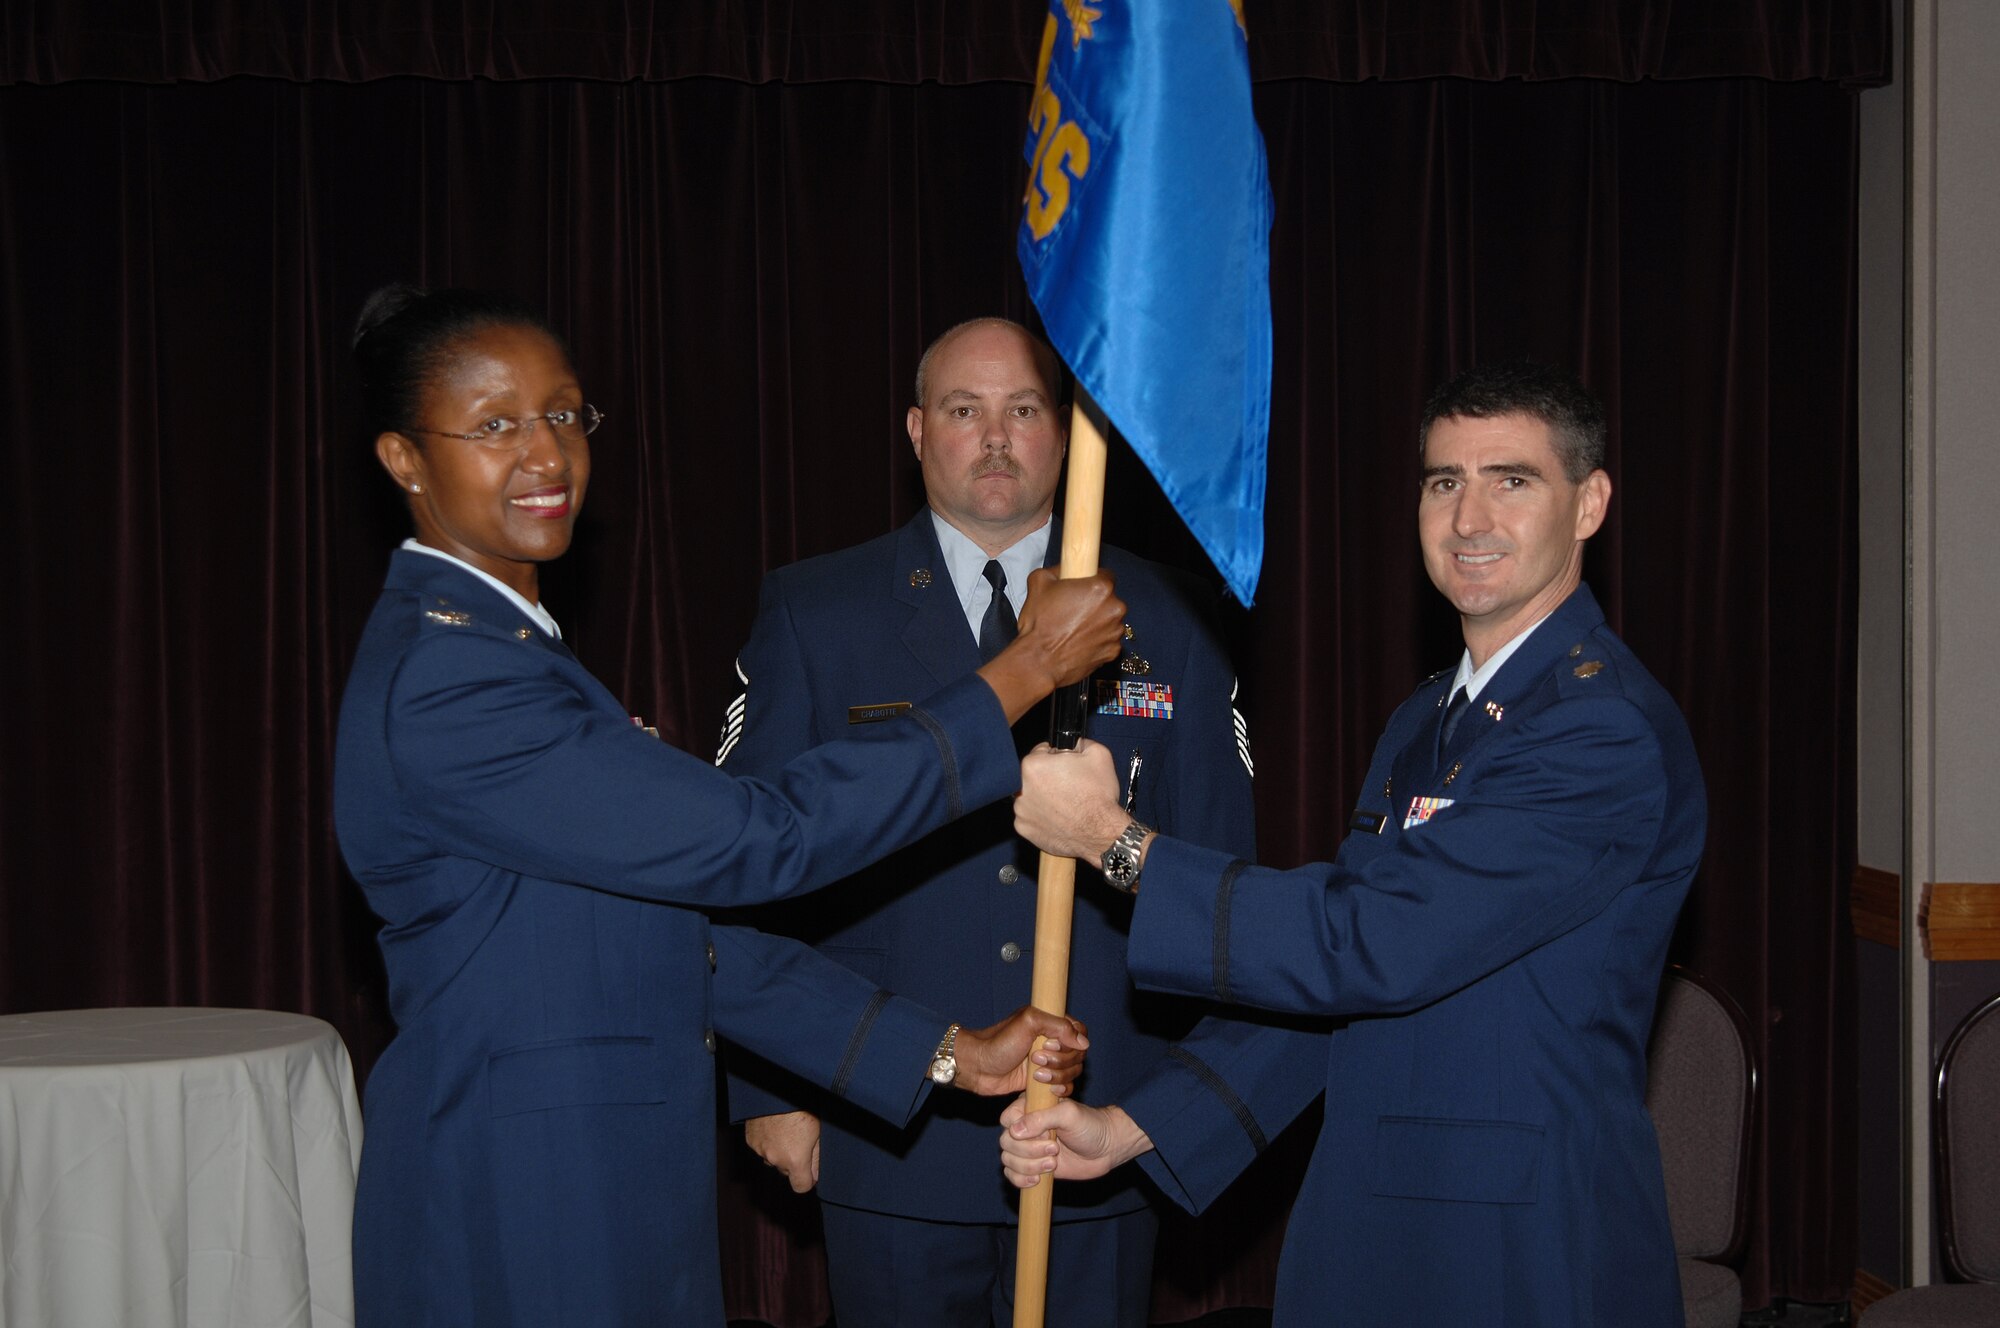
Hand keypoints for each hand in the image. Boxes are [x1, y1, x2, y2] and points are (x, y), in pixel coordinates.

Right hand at [744, 1110, 820, 1193]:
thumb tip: (817, 1175)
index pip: (801, 1186)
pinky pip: (761, 1147)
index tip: (812, 1170)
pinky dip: (768, 1141)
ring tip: (787, 1131)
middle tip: (802, 1141)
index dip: (808, 1179)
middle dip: (794, 1162)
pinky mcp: (750, 1138)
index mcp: (795, 1159)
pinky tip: (775, 1126)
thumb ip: (819, 1157)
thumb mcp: (820, 1130)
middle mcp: (774, 1158)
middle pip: (786, 1171)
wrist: (777, 1085)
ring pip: (773, 1159)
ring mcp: (760, 1148)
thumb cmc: (804, 1103)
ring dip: (779, 1151)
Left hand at [951, 1006, 1089, 1096]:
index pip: (1079, 1031)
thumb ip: (1058, 1026)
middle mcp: (1053, 1042)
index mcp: (1050, 1023)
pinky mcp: (1045, 1081)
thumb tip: (1083, 1043)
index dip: (1071, 1042)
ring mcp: (1050, 1062)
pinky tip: (1048, 1088)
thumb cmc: (998, 1042)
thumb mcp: (1028, 1023)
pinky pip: (1066, 1086)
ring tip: (1036, 1074)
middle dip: (1060, 1060)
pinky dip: (1061, 1088)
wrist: (979, 1068)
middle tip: (1035, 1059)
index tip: (1050, 1045)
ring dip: (1058, 1075)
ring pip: (1074, 1071)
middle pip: (1078, 1054)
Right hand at [977, 569, 1124, 722]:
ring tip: (1074, 628)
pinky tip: (1079, 642)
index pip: (1105, 575)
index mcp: (1100, 588)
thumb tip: (1064, 569)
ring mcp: (1115, 633)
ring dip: (1097, 622)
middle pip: (1109, 599)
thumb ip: (1057, 569)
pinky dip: (1097, 641)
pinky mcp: (1112, 652)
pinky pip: (1108, 641)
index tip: (1082, 587)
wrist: (1038, 662)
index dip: (1092, 580)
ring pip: (1109, 620)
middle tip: (1073, 609)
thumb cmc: (1039, 624)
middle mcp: (1114, 609)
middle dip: (1095, 602)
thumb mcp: (1039, 582)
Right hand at [998, 1094, 1153, 1187]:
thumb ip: (1042, 1118)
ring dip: (1029, 1166)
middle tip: (1055, 1149)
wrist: (1106, 1148)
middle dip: (1029, 1150)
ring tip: (1053, 1164)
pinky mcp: (1032, 1167)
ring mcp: (1028, 1149)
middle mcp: (1026, 1128)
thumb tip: (1014, 1131)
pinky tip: (1037, 1179)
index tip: (1043, 1133)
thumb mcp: (1068, 1114)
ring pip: (1008, 1160)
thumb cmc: (1090, 1125)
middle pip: (1006, 1142)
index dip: (1019, 1130)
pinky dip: (1020, 1179)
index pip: (1006, 1119)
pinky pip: (1012, 1175)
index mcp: (1030, 1108)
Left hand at [1015, 739, 1130, 861]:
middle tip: (1068, 786)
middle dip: (1047, 778)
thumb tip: (1073, 742)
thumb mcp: (1098, 754)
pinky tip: (1058, 817)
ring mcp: (1020, 811)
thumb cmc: (1098, 797)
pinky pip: (1030, 817)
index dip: (1056, 757)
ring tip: (1064, 804)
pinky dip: (1041, 817)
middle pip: (1032, 775)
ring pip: (1030, 797)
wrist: (1101, 833)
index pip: (1040, 752)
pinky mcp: (1024, 829)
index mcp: (1033, 766)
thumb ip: (1079, 742)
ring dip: (1042, 798)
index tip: (1066, 767)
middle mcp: (1020, 788)